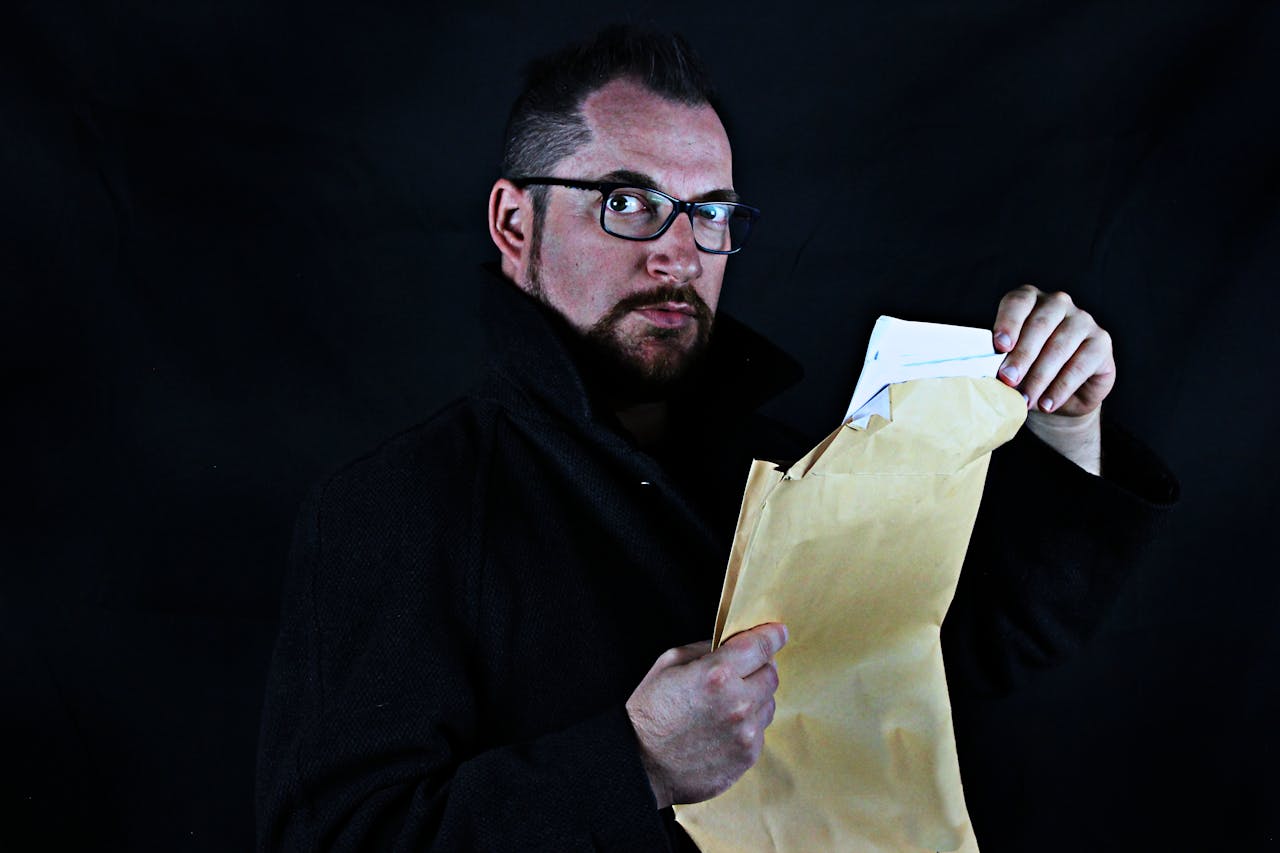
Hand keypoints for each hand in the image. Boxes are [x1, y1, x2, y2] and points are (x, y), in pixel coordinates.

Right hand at [625, 622, 787, 808]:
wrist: (640, 765)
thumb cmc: (649, 712)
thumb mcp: (668, 663)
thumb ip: (706, 649)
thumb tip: (732, 645)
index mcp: (718, 674)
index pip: (762, 646)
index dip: (772, 635)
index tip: (777, 632)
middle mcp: (738, 703)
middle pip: (771, 675)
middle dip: (759, 668)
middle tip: (740, 672)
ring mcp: (746, 734)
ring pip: (768, 704)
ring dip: (754, 698)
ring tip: (725, 705)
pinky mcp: (747, 757)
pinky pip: (760, 732)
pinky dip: (748, 725)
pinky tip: (722, 729)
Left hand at [992, 285, 1115, 416]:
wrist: (1057, 396)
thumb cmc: (1026, 372)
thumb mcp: (1008, 363)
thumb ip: (999, 359)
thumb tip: (989, 371)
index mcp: (1029, 300)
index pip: (1018, 302)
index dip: (1008, 323)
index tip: (999, 346)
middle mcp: (1058, 304)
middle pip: (1039, 325)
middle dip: (1021, 356)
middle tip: (1008, 380)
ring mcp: (1083, 320)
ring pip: (1059, 347)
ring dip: (1039, 377)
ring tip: (1025, 399)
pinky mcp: (1101, 342)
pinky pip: (1080, 365)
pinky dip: (1061, 388)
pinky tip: (1047, 404)